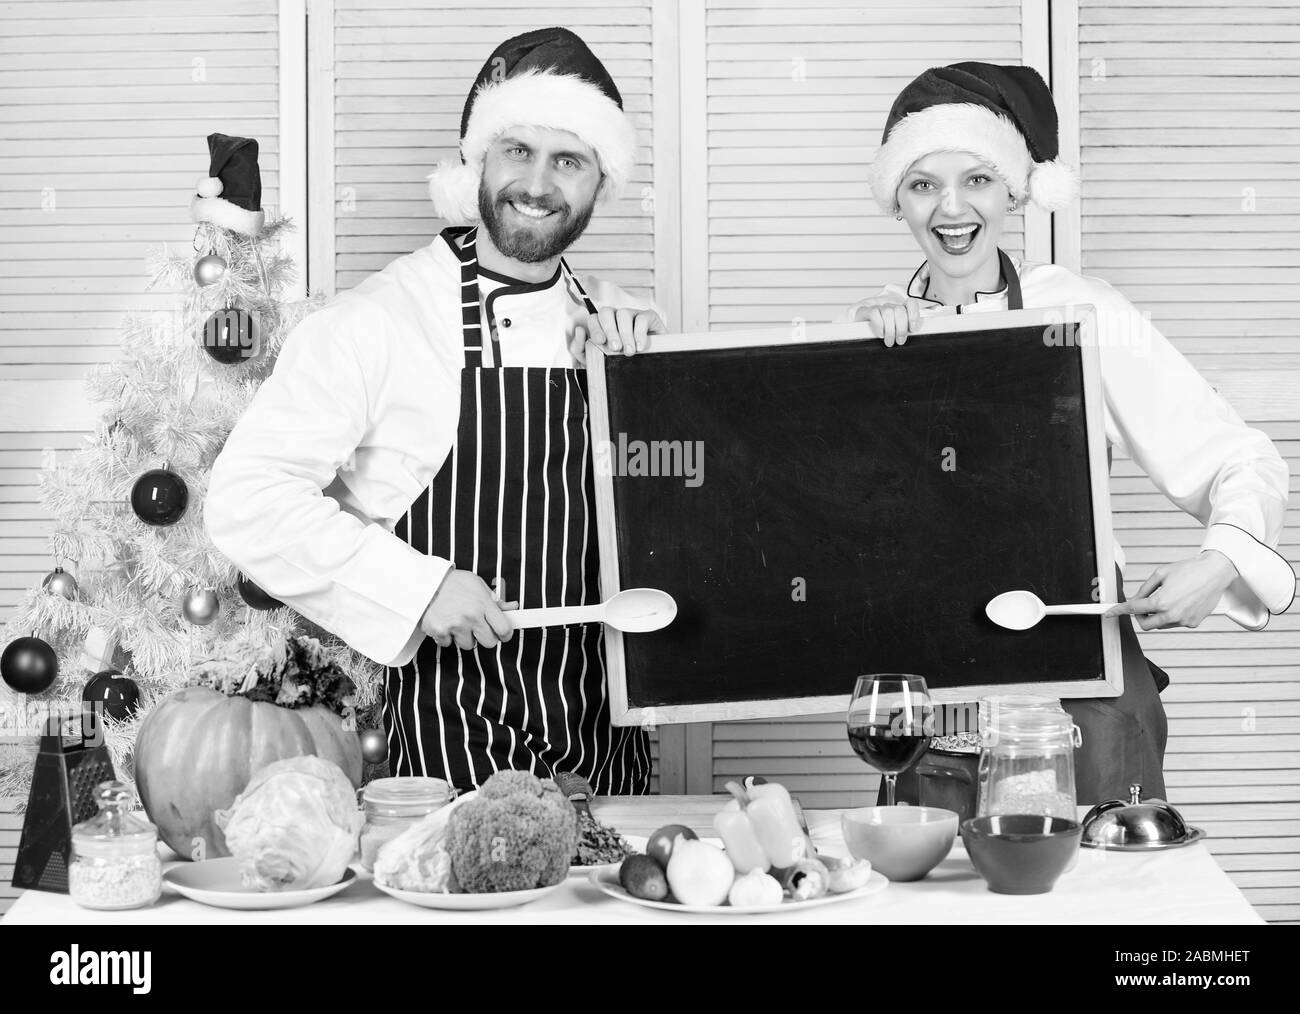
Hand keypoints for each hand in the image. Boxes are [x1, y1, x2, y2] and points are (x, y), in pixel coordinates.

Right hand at [419, 570, 516, 649]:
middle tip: (478, 628)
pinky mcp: (439, 631)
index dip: (505, 634)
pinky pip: (448, 643)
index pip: (504, 629)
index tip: (503, 634)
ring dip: (464, 637)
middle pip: (489, 642)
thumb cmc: (452, 582)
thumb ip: (495, 600)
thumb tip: (513, 607)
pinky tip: (445, 622)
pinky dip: (446, 636)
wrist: (423, 582)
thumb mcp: (477, 585)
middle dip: (485, 637)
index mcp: (483, 603)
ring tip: (458, 621)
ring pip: (468, 645)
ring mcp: (455, 625)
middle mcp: (471, 616)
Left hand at [570, 306, 665, 362]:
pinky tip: (640, 347)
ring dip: (625, 334)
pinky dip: (640, 333)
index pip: (594, 318)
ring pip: (623, 313)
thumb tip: (579, 330)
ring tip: (629, 351)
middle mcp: (617, 317)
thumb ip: (580, 348)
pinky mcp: (650, 318)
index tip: (600, 342)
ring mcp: (634, 315)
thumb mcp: (596, 360)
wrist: (647, 373)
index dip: (595, 328)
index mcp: (604, 325)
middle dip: (609, 330)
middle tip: (615, 348)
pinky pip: (642, 318)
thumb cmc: (620, 364)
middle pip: (606, 312)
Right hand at [845, 295, 923, 346]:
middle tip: (899, 341)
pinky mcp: (866, 310)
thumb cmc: (881, 330)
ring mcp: (878, 307)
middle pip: (900, 311)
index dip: (914, 315)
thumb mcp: (895, 330)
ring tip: (889, 342)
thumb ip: (905, 330)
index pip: (911, 304)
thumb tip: (915, 335)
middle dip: (901, 328)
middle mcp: (890, 306)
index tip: (912, 329)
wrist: (859, 326)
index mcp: (899, 309)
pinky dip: (879, 325)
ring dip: (890, 330)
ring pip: (888, 313)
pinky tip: (880, 334)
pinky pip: (874, 313)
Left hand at [1106, 551, 1238, 629]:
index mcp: (1161, 602)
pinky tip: (1181, 602)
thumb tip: (1134, 599)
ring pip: (1160, 624)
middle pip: (1145, 624)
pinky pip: (1175, 623)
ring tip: (1168, 598)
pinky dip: (1172, 616)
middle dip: (1140, 616)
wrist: (1215, 572)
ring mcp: (1184, 621)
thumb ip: (1144, 589)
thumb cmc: (1189, 570)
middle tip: (1143, 605)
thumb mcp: (1160, 574)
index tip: (1109, 613)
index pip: (1133, 609)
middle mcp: (1172, 615)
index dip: (1119, 611)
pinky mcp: (1193, 623)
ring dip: (1157, 615)